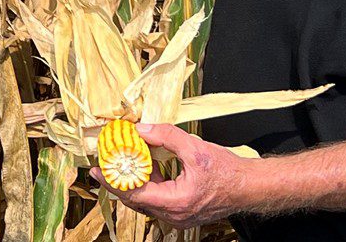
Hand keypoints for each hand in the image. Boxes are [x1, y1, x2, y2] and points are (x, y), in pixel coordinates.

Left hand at [91, 123, 252, 228]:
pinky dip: (148, 183)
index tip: (96, 169)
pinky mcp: (182, 211)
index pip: (132, 194)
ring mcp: (178, 216)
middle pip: (135, 199)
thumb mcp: (195, 148)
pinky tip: (145, 166)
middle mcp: (173, 215)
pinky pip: (156, 199)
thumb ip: (166, 136)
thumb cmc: (227, 172)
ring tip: (119, 162)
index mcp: (175, 202)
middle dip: (117, 180)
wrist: (250, 187)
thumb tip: (140, 129)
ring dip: (132, 181)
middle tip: (102, 164)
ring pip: (145, 200)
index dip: (111, 181)